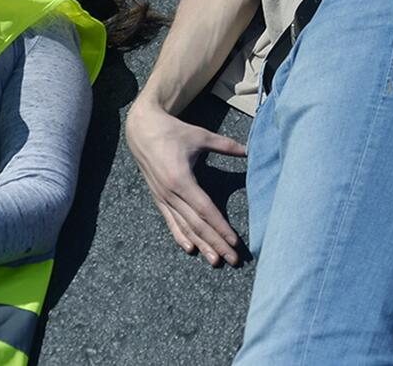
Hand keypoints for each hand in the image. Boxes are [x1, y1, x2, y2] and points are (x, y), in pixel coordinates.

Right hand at [126, 98, 247, 266]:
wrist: (142, 131)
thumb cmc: (174, 132)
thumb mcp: (201, 136)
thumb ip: (225, 145)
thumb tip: (249, 150)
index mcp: (182, 179)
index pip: (205, 210)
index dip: (220, 227)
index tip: (234, 242)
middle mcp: (171, 193)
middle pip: (197, 225)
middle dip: (215, 243)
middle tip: (232, 260)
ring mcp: (163, 198)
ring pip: (184, 227)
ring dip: (201, 245)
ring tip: (215, 261)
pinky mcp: (158, 199)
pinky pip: (171, 222)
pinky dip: (181, 236)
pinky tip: (190, 249)